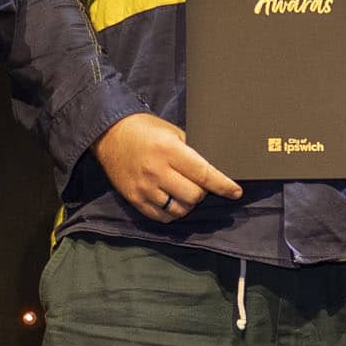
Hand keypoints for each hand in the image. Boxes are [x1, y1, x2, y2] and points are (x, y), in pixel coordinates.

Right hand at [93, 113, 242, 222]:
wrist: (109, 134)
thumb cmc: (144, 129)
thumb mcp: (171, 132)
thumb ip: (190, 151)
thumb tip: (212, 170)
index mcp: (169, 150)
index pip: (203, 174)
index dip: (223, 185)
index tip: (235, 192)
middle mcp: (157, 171)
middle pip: (193, 196)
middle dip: (202, 193)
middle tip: (199, 185)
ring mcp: (144, 188)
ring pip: (179, 210)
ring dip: (187, 204)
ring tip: (184, 192)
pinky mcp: (134, 199)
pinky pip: (162, 217)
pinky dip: (172, 212)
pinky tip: (172, 201)